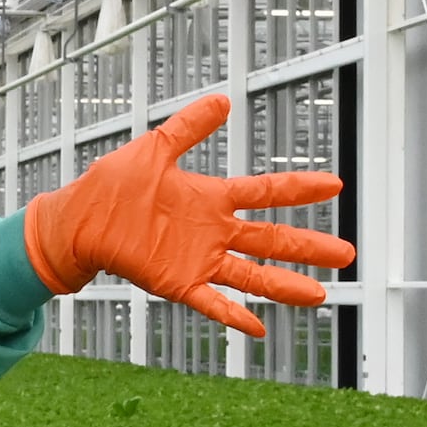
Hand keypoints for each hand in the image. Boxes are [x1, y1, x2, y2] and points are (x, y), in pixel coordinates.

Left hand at [20, 95, 354, 337]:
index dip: (299, 188)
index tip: (334, 184)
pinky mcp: (178, 283)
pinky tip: (257, 327)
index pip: (266, 191)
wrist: (81, 219)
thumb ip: (189, 126)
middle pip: (271, 239)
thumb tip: (222, 99)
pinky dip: (234, 315)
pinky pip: (212, 302)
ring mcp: (199, 259)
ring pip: (253, 274)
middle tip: (346, 253)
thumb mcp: (155, 149)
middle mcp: (213, 231)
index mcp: (211, 198)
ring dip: (285, 284)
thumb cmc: (113, 186)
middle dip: (308, 246)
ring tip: (320, 293)